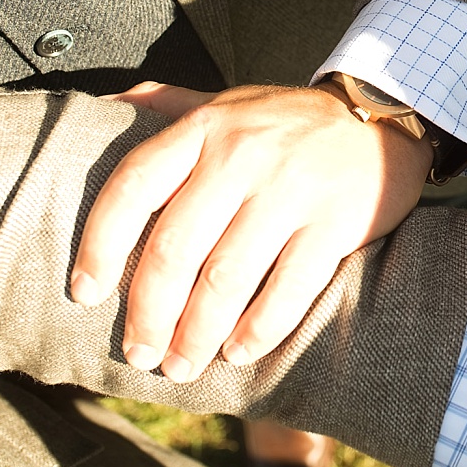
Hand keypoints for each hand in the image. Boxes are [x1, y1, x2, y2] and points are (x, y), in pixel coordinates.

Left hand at [72, 82, 432, 382]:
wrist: (381, 114)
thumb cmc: (285, 121)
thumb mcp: (223, 101)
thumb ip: (162, 104)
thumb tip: (100, 104)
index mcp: (204, 128)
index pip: (133, 186)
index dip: (100, 245)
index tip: (85, 293)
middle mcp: (241, 155)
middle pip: (175, 248)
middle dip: (149, 313)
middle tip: (139, 353)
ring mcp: (290, 189)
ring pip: (226, 278)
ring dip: (197, 334)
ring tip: (181, 365)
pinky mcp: (335, 222)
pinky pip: (289, 289)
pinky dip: (258, 329)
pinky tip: (237, 352)